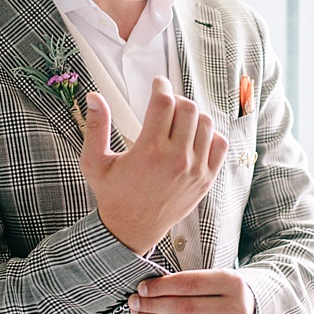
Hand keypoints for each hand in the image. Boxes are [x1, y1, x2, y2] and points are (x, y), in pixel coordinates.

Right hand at [79, 77, 226, 252]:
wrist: (131, 230)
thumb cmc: (113, 196)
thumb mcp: (95, 162)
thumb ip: (95, 128)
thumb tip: (94, 98)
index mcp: (149, 151)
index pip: (164, 104)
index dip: (161, 87)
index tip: (157, 84)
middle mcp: (176, 159)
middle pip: (187, 109)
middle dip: (175, 99)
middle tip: (165, 103)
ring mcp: (195, 169)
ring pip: (205, 123)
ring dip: (192, 115)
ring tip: (178, 119)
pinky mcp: (205, 179)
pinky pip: (219, 144)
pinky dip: (209, 134)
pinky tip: (193, 136)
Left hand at [127, 269, 254, 313]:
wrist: (247, 310)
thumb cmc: (220, 289)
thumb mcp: (210, 275)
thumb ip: (184, 280)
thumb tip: (147, 288)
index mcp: (231, 283)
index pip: (188, 284)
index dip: (161, 287)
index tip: (142, 287)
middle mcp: (233, 309)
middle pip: (183, 308)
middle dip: (152, 305)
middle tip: (133, 301)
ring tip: (138, 311)